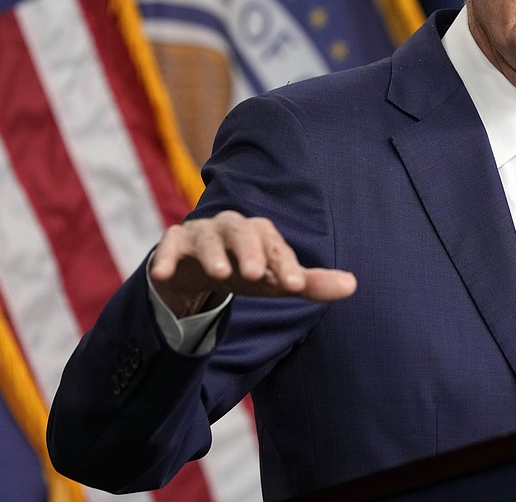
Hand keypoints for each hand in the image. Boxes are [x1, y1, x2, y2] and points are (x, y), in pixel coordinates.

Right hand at [149, 210, 357, 317]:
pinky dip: (165, 258)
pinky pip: (169, 246)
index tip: (295, 286)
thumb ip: (310, 283)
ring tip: (220, 274)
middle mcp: (232, 228)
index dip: (285, 264)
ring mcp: (201, 234)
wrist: (197, 271)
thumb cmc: (244, 270)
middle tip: (256, 275)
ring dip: (213, 253)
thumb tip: (353, 285)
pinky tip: (162, 274)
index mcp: (261, 234)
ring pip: (207, 237)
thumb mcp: (275, 280)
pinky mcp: (173, 244)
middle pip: (242, 231)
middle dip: (250, 251)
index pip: (276, 246)